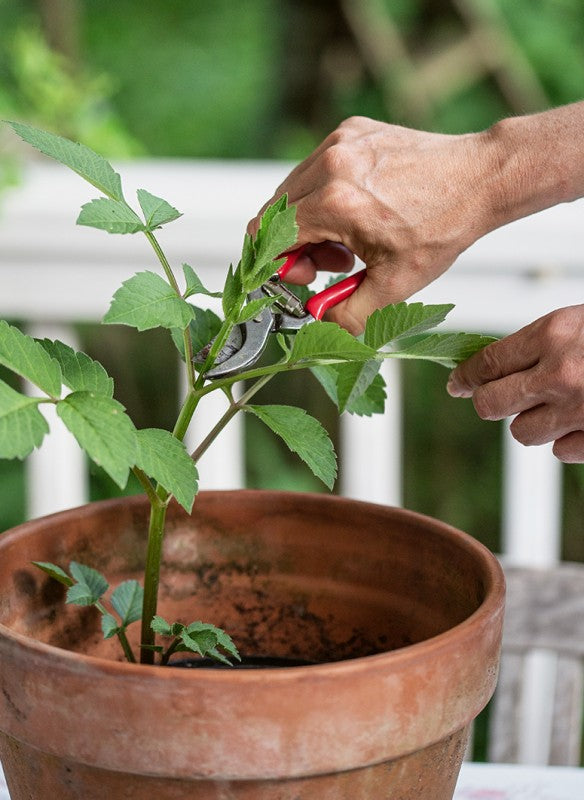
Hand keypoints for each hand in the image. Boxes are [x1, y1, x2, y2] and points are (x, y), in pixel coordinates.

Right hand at [248, 116, 497, 333]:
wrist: (480, 179)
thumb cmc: (443, 226)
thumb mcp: (395, 285)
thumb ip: (347, 314)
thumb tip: (320, 322)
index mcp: (336, 203)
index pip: (271, 237)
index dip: (281, 266)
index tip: (305, 277)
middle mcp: (330, 165)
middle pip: (275, 215)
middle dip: (296, 246)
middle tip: (333, 261)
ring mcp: (338, 142)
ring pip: (292, 192)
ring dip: (308, 221)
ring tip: (349, 238)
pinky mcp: (349, 131)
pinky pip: (314, 170)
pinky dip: (324, 196)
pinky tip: (357, 211)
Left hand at [447, 305, 583, 461]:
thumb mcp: (579, 321)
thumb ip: (543, 342)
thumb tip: (500, 364)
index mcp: (554, 335)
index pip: (487, 363)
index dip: (465, 376)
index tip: (456, 383)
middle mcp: (560, 374)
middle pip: (490, 404)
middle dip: (489, 401)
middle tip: (499, 397)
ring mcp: (578, 410)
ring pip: (522, 432)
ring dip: (532, 421)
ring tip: (556, 403)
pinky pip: (560, 450)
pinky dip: (567, 438)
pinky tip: (579, 420)